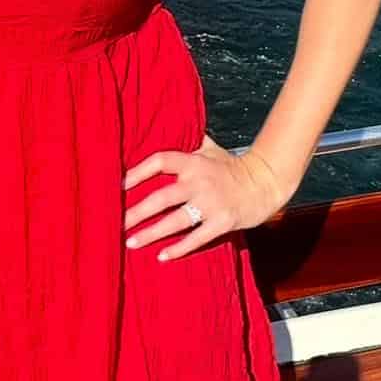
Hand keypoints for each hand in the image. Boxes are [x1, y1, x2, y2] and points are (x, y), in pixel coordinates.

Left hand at [122, 137, 293, 262]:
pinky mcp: (222, 222)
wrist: (265, 183)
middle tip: (115, 222)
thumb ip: (189, 141)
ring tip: (130, 241)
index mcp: (194, 162)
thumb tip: (166, 124)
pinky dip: (179, 248)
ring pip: (175, 221)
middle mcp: (199, 181)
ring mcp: (211, 203)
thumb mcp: (210, 148)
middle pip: (161, 197)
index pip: (160, 161)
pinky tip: (161, 256)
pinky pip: (197, 238)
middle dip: (136, 211)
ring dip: (151, 233)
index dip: (137, 172)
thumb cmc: (233, 166)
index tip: (118, 184)